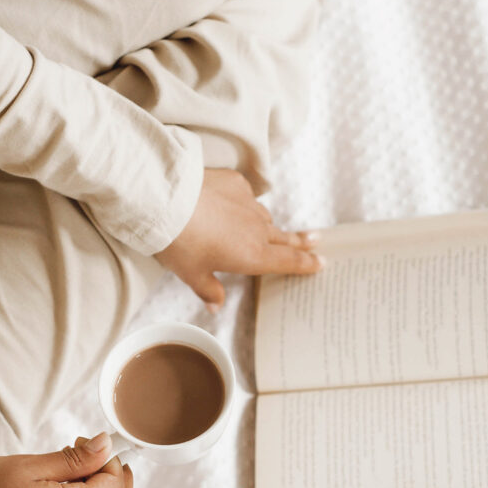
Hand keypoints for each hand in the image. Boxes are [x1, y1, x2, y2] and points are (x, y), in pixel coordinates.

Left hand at [155, 169, 323, 307]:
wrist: (167, 201)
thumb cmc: (180, 242)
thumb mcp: (191, 273)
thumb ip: (208, 289)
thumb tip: (215, 305)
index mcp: (252, 255)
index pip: (288, 261)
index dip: (306, 263)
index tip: (320, 262)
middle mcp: (257, 229)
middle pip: (284, 237)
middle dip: (300, 241)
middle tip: (315, 240)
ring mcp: (247, 203)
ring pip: (263, 216)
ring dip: (265, 224)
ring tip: (260, 227)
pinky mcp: (235, 183)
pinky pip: (245, 195)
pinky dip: (241, 202)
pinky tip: (228, 204)